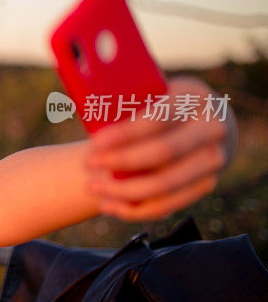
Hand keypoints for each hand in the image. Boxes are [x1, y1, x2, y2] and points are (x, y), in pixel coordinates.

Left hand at [86, 76, 235, 220]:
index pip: (159, 117)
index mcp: (193, 96)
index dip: (126, 132)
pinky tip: (109, 205)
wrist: (202, 121)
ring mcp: (214, 159)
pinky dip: (136, 209)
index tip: (95, 141)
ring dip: (124, 190)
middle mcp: (212, 127)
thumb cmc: (161, 104)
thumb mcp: (152, 92)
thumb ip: (128, 99)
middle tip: (88, 163)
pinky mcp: (206, 184)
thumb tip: (87, 111)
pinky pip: (169, 204)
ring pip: (166, 183)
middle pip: (164, 152)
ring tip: (93, 187)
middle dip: (121, 161)